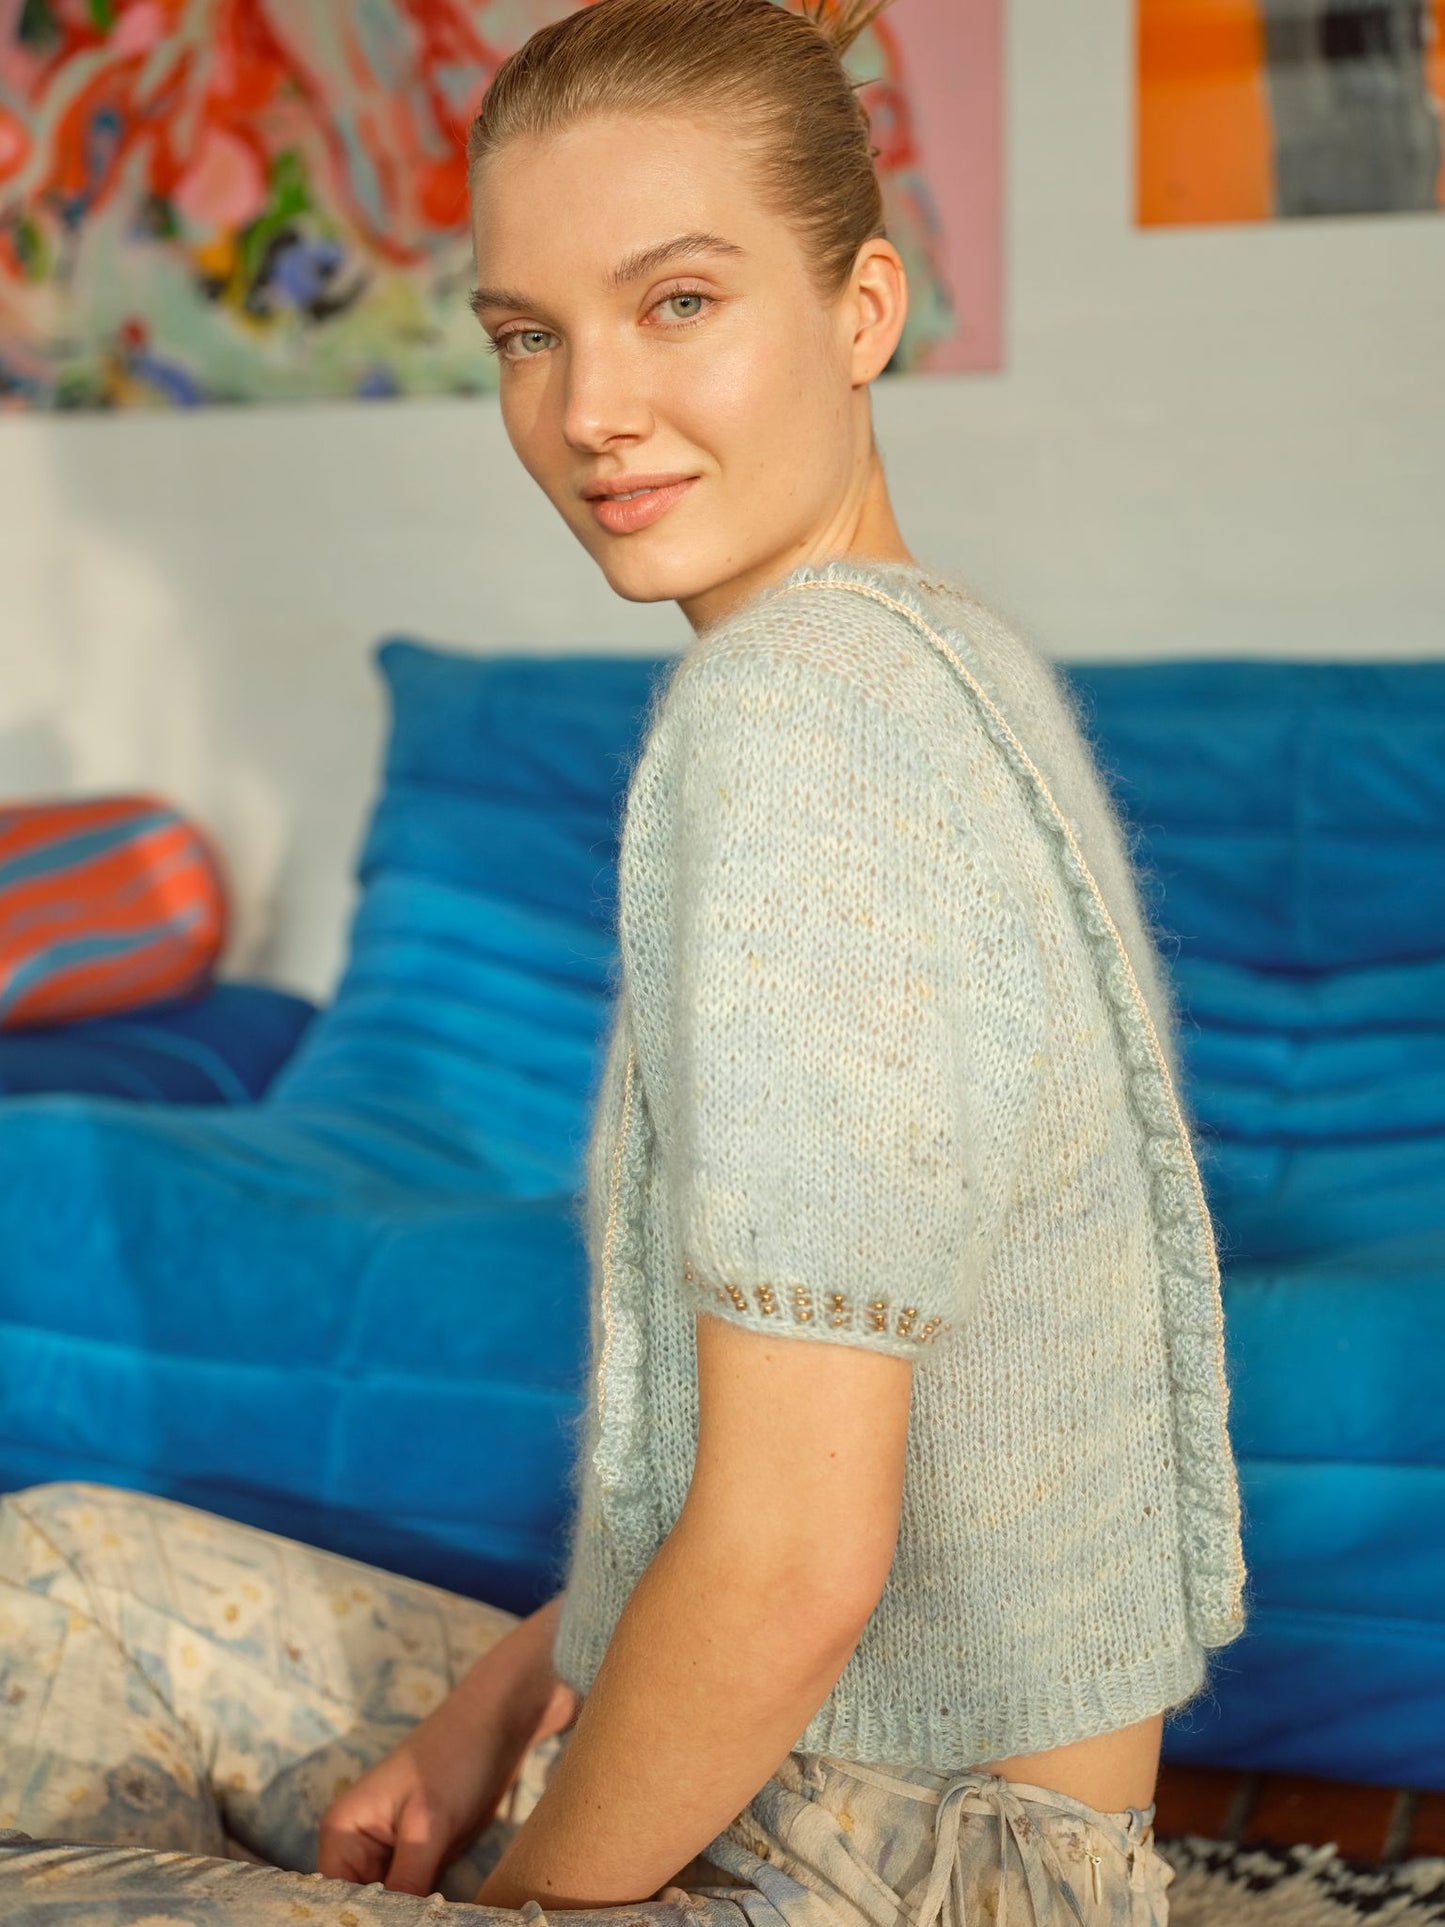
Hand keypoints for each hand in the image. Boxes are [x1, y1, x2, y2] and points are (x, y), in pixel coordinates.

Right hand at [318, 1604, 579, 1895]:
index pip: (336, 1898)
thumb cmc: (456, 1758)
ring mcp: (391, 1851)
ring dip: (409, 1916)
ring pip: (390, 1905)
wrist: (501, 1721)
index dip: (361, 1920)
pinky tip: (442, 1918)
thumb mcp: (428, 1825)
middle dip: (388, 1919)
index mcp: (342, 1830)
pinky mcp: (421, 1855)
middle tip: (424, 1923)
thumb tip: (390, 1926)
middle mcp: (358, 1845)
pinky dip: (426, 1910)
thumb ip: (406, 1883)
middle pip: (362, 1904)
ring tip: (432, 1921)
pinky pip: (415, 1896)